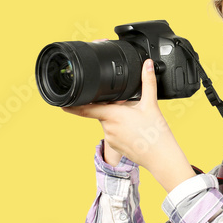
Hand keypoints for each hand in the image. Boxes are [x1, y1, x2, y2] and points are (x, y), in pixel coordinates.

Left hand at [62, 59, 195, 191]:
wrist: (161, 157)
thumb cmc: (155, 133)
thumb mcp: (151, 104)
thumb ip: (148, 82)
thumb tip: (147, 65)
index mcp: (112, 115)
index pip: (85, 109)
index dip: (72, 106)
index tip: (62, 103)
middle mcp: (108, 128)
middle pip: (102, 112)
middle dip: (112, 108)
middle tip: (130, 110)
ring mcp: (110, 139)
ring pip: (109, 123)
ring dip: (117, 119)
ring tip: (136, 122)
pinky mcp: (115, 147)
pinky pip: (113, 133)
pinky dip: (121, 130)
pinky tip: (135, 131)